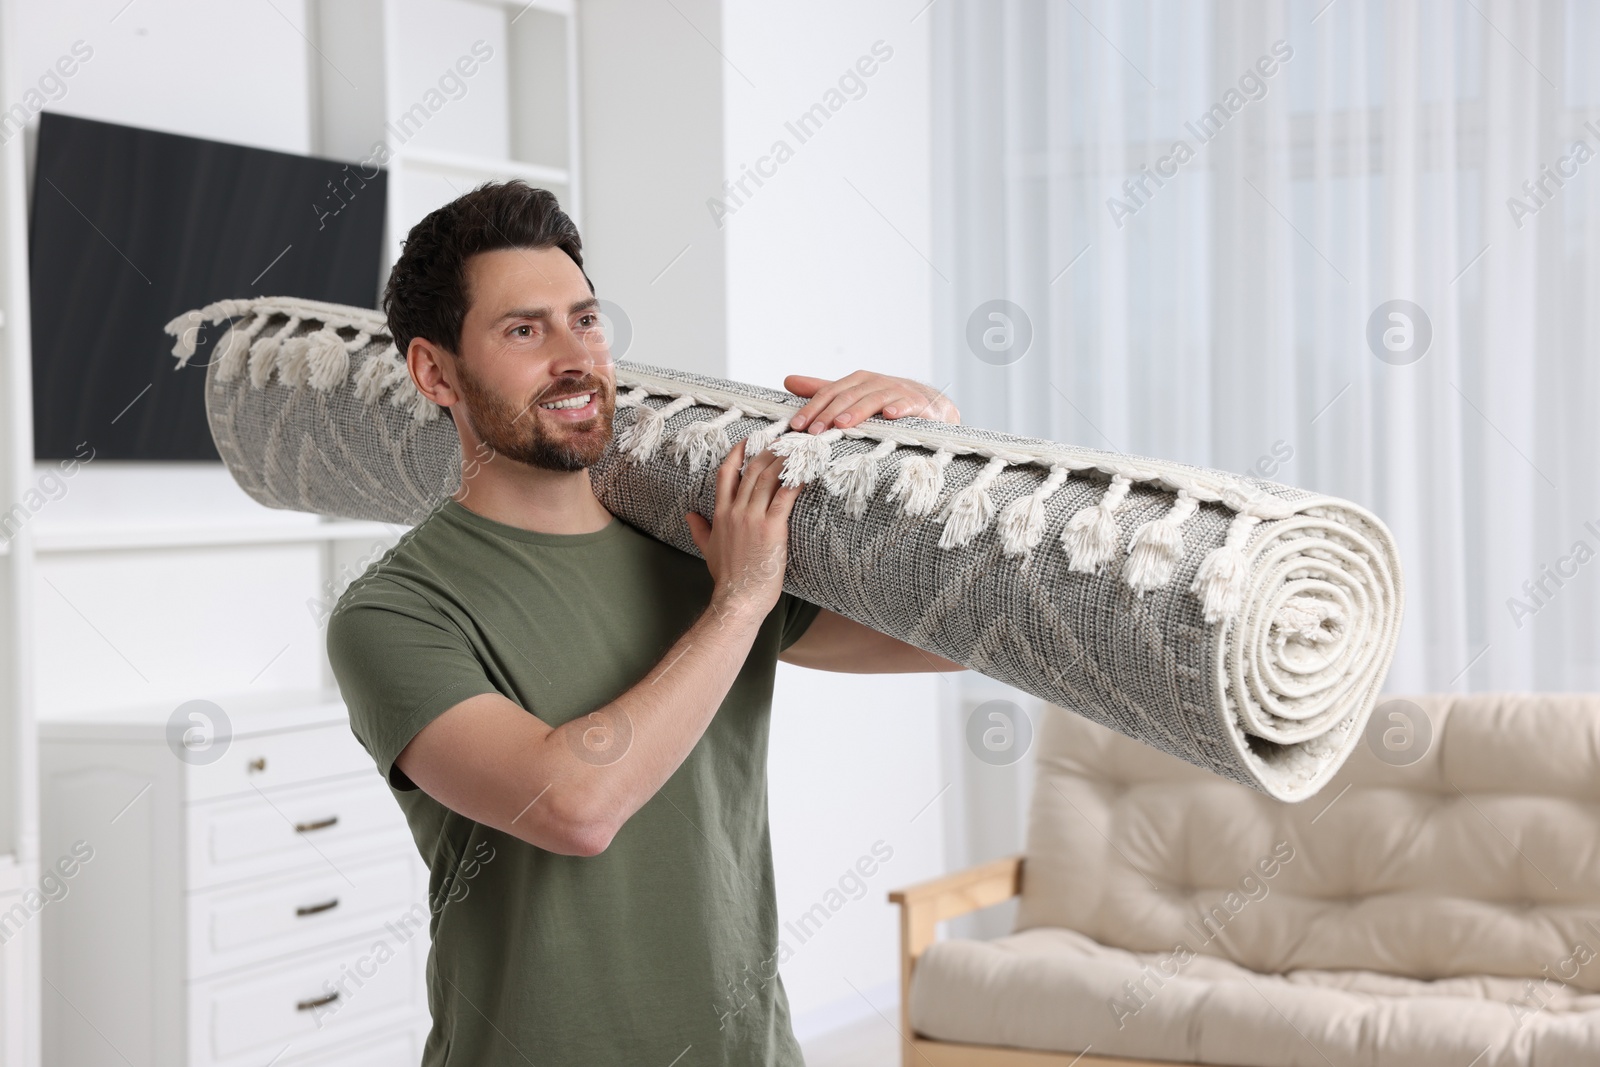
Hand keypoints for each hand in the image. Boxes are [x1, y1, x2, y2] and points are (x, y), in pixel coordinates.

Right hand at [685, 440, 800, 616]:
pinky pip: (785, 496)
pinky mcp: (772, 527)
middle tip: (782, 441)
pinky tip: (804, 472)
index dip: (737, 453)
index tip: (748, 440)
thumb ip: (699, 530)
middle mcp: (736, 510)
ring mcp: (753, 517)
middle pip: (752, 470)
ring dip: (783, 461)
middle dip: (768, 451)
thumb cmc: (727, 576)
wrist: (738, 597)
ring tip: (796, 450)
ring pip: (769, 478)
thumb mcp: (707, 549)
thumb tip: (689, 515)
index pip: (726, 474)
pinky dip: (796, 481)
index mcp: (720, 513)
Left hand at [784, 370, 959, 432]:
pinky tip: (889, 417)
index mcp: (857, 381)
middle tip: (813, 432)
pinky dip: (898, 409)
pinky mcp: (918, 403)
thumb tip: (788, 380)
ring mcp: (897, 392)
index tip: (796, 426)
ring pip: (873, 400)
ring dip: (857, 412)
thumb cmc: (888, 401)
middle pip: (847, 397)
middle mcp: (875, 383)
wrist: (933, 406)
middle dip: (828, 414)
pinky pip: (907, 406)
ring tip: (841, 425)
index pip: (829, 393)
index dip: (812, 408)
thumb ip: (824, 390)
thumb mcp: (854, 395)